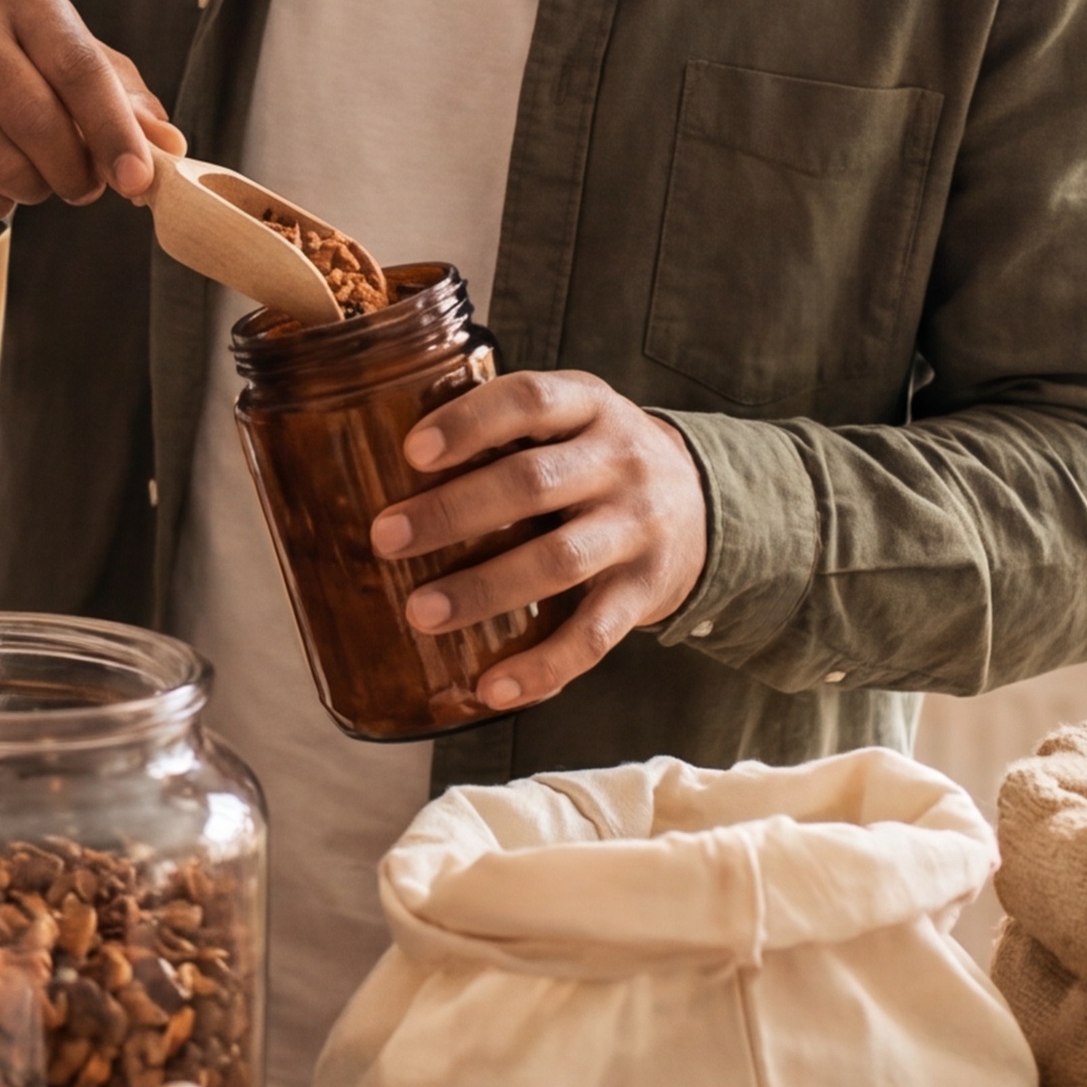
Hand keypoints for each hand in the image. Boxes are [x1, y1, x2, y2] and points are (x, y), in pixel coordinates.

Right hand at [0, 0, 182, 222]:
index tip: (138, 181)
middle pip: (36, 120)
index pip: (78, 67)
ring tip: (39, 177)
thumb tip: (169, 148)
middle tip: (88, 188)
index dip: (113, 131)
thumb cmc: (36, 75)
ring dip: (34, 189)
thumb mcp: (89, 75)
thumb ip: (133, 109)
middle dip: (75, 172)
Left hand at [370, 366, 710, 714]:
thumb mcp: (569, 419)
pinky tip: (491, 685)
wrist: (704, 504)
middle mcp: (620, 462)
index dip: (471, 422)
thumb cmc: (598, 458)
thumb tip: (382, 457)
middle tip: (385, 538)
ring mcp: (636, 529)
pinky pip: (593, 635)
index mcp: (589, 406)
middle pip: (533, 483)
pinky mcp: (644, 592)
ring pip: (558, 562)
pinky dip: (542, 665)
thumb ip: (504, 427)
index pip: (530, 400)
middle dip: (454, 513)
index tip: (412, 451)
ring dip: (484, 589)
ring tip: (420, 612)